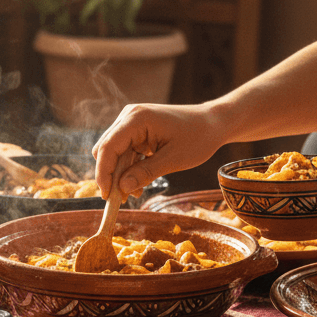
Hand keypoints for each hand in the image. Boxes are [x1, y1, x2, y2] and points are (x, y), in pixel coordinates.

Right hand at [92, 102, 226, 198]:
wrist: (213, 123)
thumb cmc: (198, 137)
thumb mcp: (173, 159)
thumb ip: (145, 173)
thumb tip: (121, 188)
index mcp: (136, 119)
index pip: (108, 147)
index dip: (103, 173)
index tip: (106, 196)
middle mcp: (129, 117)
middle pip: (106, 149)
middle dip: (111, 175)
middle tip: (120, 199)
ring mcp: (131, 122)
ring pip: (113, 153)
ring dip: (120, 174)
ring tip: (133, 194)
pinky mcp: (136, 130)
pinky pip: (124, 151)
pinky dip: (128, 168)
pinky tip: (138, 184)